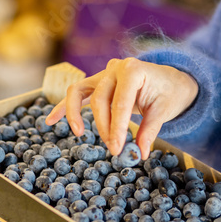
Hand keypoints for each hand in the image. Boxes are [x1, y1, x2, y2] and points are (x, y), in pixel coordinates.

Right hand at [45, 58, 197, 158]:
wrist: (170, 79)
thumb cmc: (169, 92)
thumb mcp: (165, 110)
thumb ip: (150, 130)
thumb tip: (139, 153)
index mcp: (132, 70)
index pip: (120, 102)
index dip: (117, 128)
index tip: (118, 148)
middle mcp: (114, 68)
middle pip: (100, 99)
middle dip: (104, 127)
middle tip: (113, 148)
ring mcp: (103, 74)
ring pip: (80, 92)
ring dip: (77, 115)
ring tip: (79, 133)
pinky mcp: (96, 83)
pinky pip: (76, 94)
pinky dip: (63, 107)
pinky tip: (50, 120)